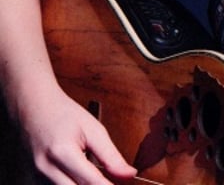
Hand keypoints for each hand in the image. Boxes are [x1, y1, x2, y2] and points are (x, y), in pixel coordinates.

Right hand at [18, 87, 135, 184]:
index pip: (91, 181)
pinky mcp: (33, 179)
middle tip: (110, 182)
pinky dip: (71, 184)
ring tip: (96, 176)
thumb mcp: (94, 129)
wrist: (32, 107)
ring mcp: (36, 175)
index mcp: (62, 152)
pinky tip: (79, 177)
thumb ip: (111, 155)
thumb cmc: (63, 114)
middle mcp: (45, 168)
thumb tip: (130, 174)